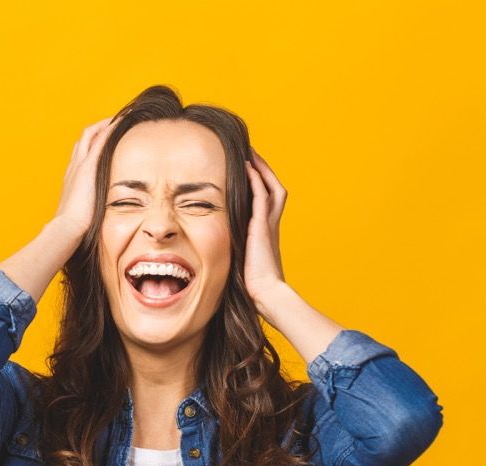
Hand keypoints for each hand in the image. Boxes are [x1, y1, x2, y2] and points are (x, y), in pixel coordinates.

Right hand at [53, 116, 119, 234]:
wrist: (67, 227)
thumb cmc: (73, 227)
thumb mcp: (80, 215)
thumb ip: (86, 212)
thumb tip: (91, 223)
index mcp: (72, 178)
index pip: (82, 153)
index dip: (93, 144)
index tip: (106, 139)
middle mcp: (74, 167)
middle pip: (84, 139)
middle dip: (99, 128)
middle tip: (115, 123)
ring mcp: (80, 164)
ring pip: (90, 134)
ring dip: (104, 125)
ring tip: (121, 119)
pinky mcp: (89, 165)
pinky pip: (101, 139)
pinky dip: (111, 128)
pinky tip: (123, 122)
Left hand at [243, 149, 288, 306]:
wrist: (264, 293)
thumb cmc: (250, 284)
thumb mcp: (239, 261)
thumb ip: (233, 249)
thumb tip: (211, 249)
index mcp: (266, 231)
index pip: (267, 200)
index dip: (260, 184)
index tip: (247, 170)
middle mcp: (270, 224)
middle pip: (274, 188)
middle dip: (264, 170)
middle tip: (251, 154)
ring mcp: (269, 224)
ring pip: (271, 187)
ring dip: (261, 169)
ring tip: (250, 153)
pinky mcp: (262, 226)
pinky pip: (262, 196)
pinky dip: (256, 180)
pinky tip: (247, 167)